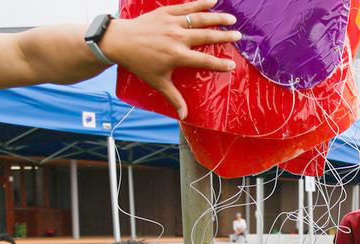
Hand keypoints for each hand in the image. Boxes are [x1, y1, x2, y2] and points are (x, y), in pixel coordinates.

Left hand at [105, 0, 241, 118]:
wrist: (121, 41)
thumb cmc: (140, 63)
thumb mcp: (158, 82)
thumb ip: (174, 97)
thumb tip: (185, 116)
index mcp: (177, 56)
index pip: (204, 61)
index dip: (219, 64)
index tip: (232, 65)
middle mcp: (177, 38)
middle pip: (206, 36)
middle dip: (224, 36)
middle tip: (238, 36)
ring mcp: (172, 23)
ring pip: (199, 19)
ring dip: (217, 18)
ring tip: (232, 18)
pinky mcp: (166, 12)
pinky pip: (186, 6)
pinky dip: (200, 3)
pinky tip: (213, 1)